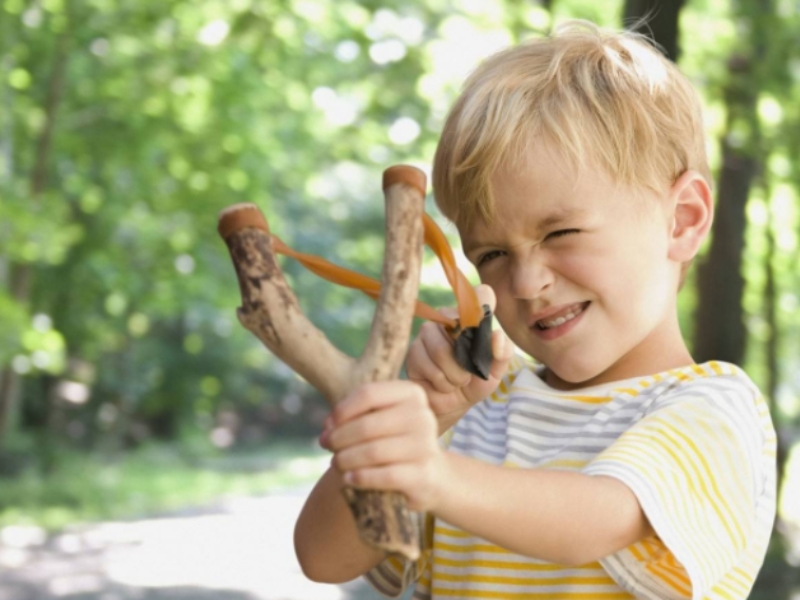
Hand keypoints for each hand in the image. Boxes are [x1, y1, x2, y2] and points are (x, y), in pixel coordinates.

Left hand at [320, 381, 445, 512]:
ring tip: (336, 463)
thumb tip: (328, 427)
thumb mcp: (381, 417)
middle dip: (339, 437)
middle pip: (367, 425)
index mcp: (411, 394)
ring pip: (373, 452)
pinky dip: (361, 478)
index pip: (368, 394)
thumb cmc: (395, 439)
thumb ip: (355, 415)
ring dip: (346, 459)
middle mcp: (422, 416)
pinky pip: (384, 476)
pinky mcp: (422, 474)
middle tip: (326, 445)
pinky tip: (349, 478)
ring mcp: (425, 446)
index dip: (342, 410)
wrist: (429, 474)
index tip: (328, 424)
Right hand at [406, 284, 512, 433]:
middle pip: (459, 330)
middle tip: (468, 373)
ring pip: (442, 351)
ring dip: (454, 376)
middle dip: (467, 362)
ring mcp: (427, 333)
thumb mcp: (495, 371)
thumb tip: (497, 336)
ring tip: (454, 380)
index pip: (480, 295)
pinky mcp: (413, 351)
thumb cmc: (474, 382)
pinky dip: (442, 383)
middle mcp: (447, 318)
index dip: (482, 301)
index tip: (486, 307)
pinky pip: (430, 367)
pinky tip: (440, 384)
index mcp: (471, 317)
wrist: (451, 405)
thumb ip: (502, 353)